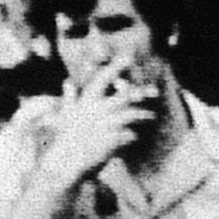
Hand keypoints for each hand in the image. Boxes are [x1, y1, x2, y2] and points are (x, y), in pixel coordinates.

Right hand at [41, 66, 157, 184]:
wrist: (66, 162)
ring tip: (150, 116)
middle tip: (154, 91)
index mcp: (86, 101)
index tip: (128, 56)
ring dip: (143, 115)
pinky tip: (135, 137)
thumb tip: (67, 83)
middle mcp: (98, 109)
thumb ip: (69, 98)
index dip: (115, 67)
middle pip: (125, 96)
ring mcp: (107, 124)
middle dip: (141, 92)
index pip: (103, 78)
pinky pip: (130, 134)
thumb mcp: (65, 115)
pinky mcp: (114, 139)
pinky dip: (134, 135)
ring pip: (132, 114)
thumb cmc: (64, 138)